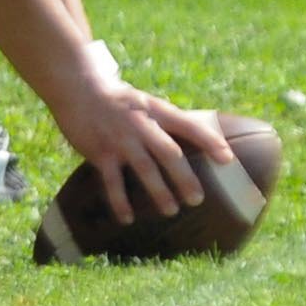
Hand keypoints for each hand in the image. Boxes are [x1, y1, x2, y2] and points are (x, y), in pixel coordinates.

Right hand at [59, 83, 234, 221]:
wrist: (78, 87)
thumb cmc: (120, 100)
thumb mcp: (146, 103)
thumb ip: (168, 122)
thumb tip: (200, 144)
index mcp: (156, 110)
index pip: (188, 125)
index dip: (209, 141)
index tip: (227, 159)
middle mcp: (140, 124)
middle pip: (168, 152)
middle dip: (184, 177)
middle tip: (197, 199)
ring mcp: (120, 138)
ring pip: (144, 168)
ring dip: (158, 191)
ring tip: (171, 210)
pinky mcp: (99, 151)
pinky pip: (112, 181)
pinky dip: (120, 201)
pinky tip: (127, 218)